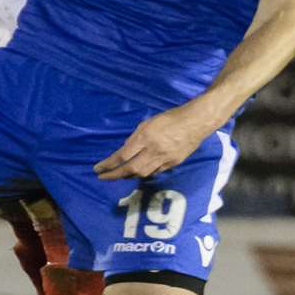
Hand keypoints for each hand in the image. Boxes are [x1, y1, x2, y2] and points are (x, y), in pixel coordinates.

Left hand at [95, 105, 218, 179]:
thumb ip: (137, 137)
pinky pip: (155, 172)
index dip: (109, 164)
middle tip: (104, 177)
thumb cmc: (171, 117)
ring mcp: (165, 159)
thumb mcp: (149, 122)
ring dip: (129, 176)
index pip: (123, 155)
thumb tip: (126, 150)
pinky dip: (144, 173)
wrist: (197, 122)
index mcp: (146, 137)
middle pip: (131, 169)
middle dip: (115, 175)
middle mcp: (154, 150)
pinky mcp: (174, 163)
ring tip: (119, 175)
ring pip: (142, 174)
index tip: (98, 169)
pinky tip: (139, 172)